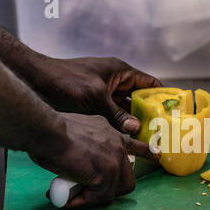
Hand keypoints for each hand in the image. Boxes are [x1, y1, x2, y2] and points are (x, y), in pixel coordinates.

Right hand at [29, 113, 159, 208]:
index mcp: (110, 132)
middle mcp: (117, 145)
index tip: (158, 157)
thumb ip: (89, 146)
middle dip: (111, 188)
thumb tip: (84, 164)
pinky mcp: (105, 174)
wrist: (47, 131)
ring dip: (95, 197)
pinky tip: (69, 199)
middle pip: (128, 177)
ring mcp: (114, 160)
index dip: (147, 153)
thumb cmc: (51, 131)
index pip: (135, 145)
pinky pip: (98, 197)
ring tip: (75, 194)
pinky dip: (83, 201)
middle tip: (90, 190)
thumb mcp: (79, 132)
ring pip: (113, 191)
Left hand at [32, 57, 161, 133]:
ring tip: (150, 136)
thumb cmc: (66, 81)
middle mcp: (116, 82)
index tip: (173, 110)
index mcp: (121, 72)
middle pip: (140, 98)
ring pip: (127, 109)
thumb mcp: (95, 97)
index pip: (149, 83)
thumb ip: (116, 114)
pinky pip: (115, 115)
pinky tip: (129, 138)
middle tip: (162, 130)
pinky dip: (122, 124)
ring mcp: (107, 94)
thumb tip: (136, 128)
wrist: (37, 81)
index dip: (162, 95)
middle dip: (151, 112)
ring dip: (136, 121)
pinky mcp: (97, 105)